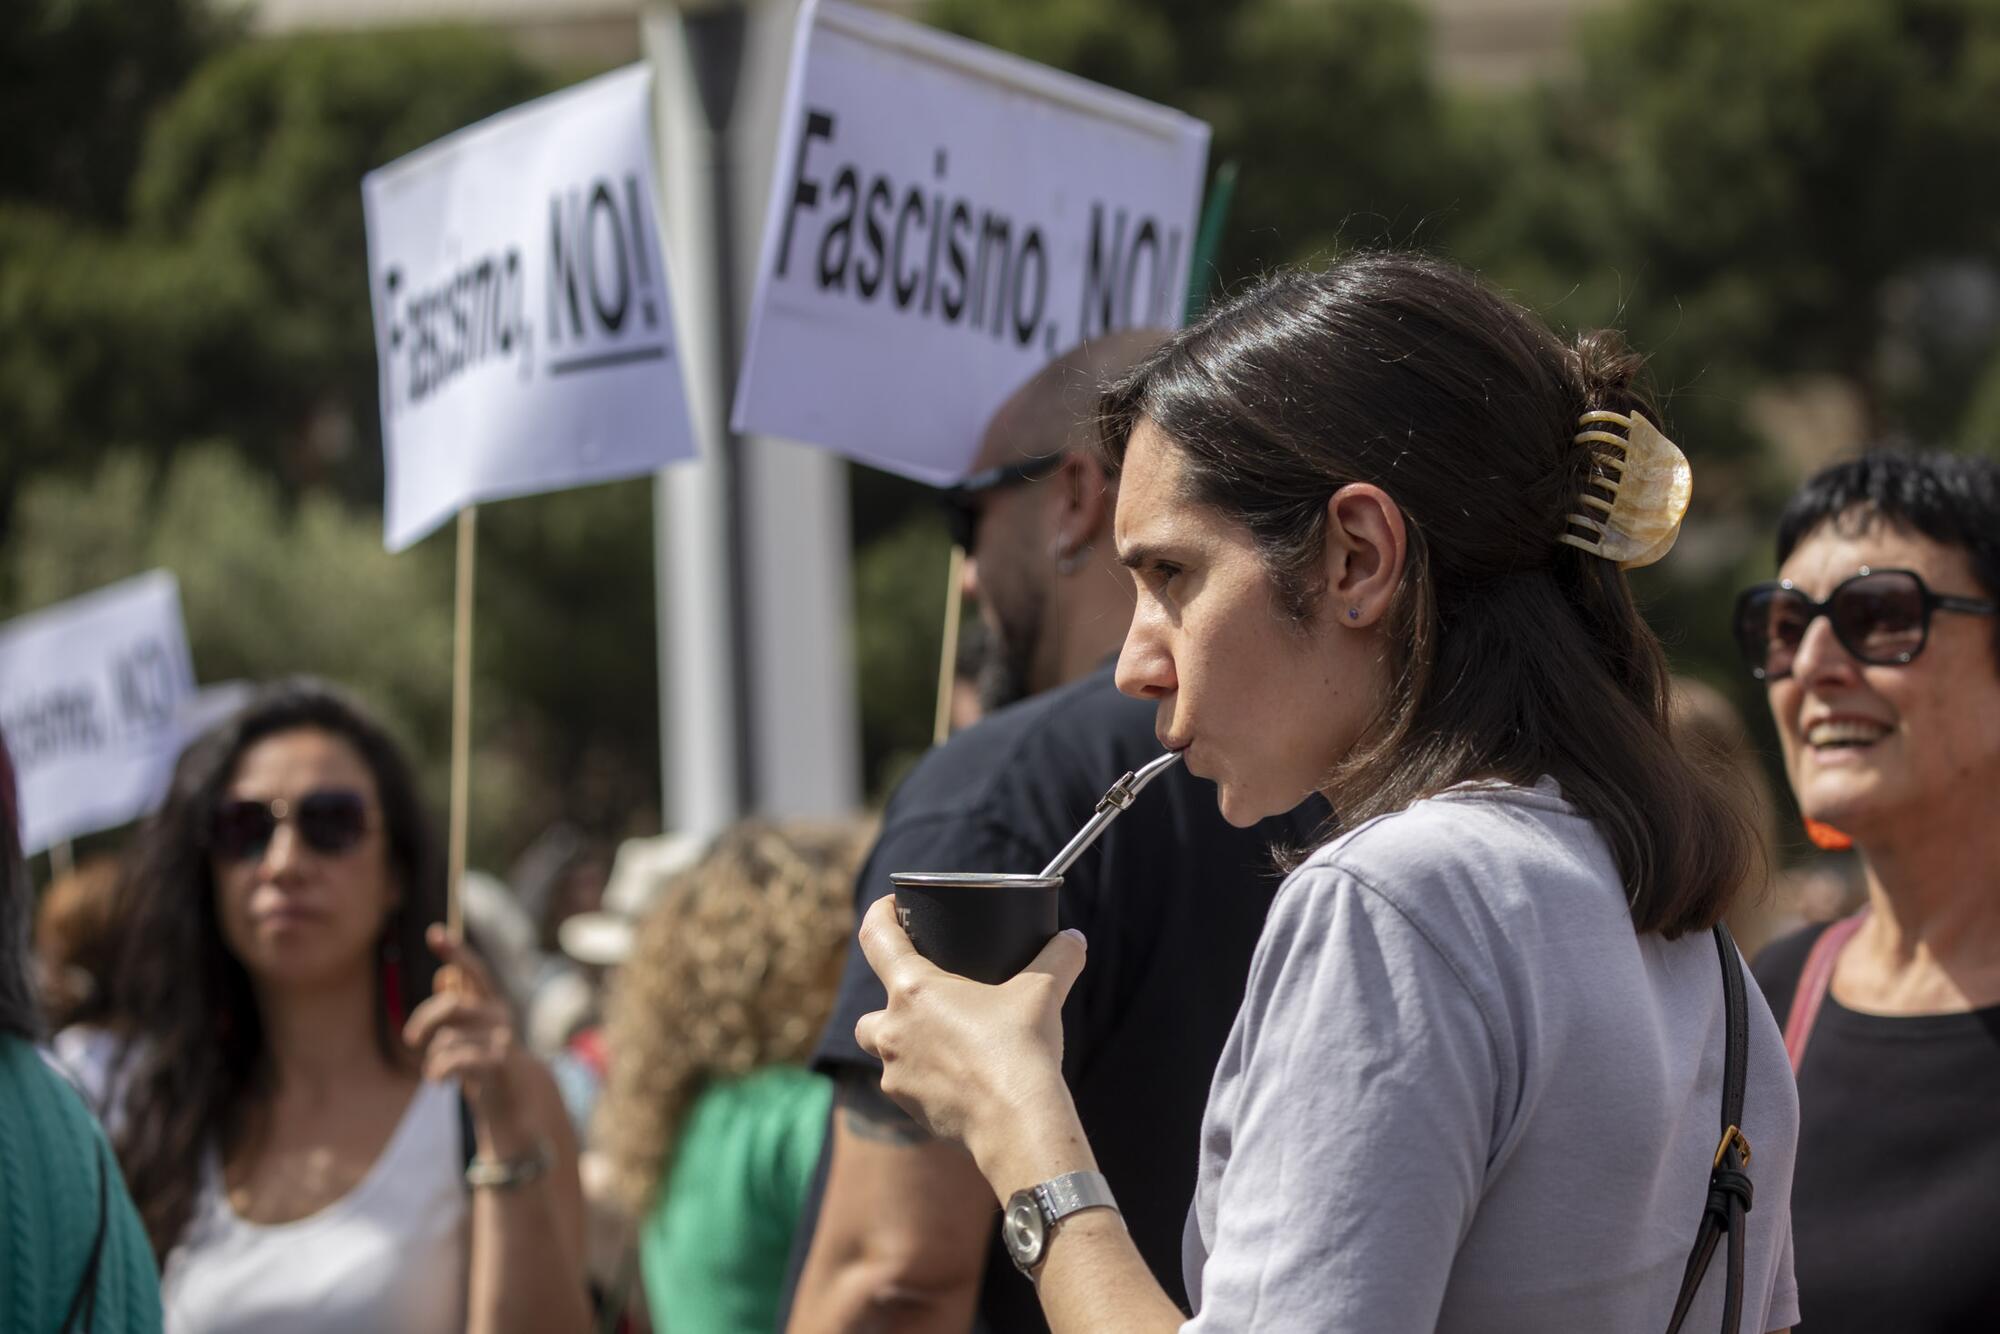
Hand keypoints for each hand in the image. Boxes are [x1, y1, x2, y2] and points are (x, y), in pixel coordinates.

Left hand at [404, 925, 534, 1151]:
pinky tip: (438, 1080)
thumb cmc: (487, 1063)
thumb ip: (461, 1005)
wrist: (517, 1102)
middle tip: (411, 1040)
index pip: (474, 971)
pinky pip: (455, 1059)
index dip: (455, 951)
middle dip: (424, 1020)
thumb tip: (442, 976)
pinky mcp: (498, 1063)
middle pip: (451, 1004)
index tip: (434, 932)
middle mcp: (499, 1015)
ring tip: (434, 1072)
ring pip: (448, 1038)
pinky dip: (439, 1070)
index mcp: (492, 1003)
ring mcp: (501, 1038)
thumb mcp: (472, 1033)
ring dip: (434, 1058)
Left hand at [853, 896, 1088, 1190]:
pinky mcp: (910, 1110)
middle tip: (925, 1002)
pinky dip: (927, 1081)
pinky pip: (909, 1088)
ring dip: (907, 1047)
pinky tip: (961, 1081)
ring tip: (946, 1044)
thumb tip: (1075, 939)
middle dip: (889, 1008)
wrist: (1018, 1124)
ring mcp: (896, 1075)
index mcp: (914, 990)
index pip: (875, 938)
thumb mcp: (1043, 992)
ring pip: (887, 1054)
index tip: (890, 907)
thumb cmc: (1021, 1050)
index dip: (879, 915)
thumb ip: (1058, 958)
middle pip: (868, 1015)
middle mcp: (893, 1031)